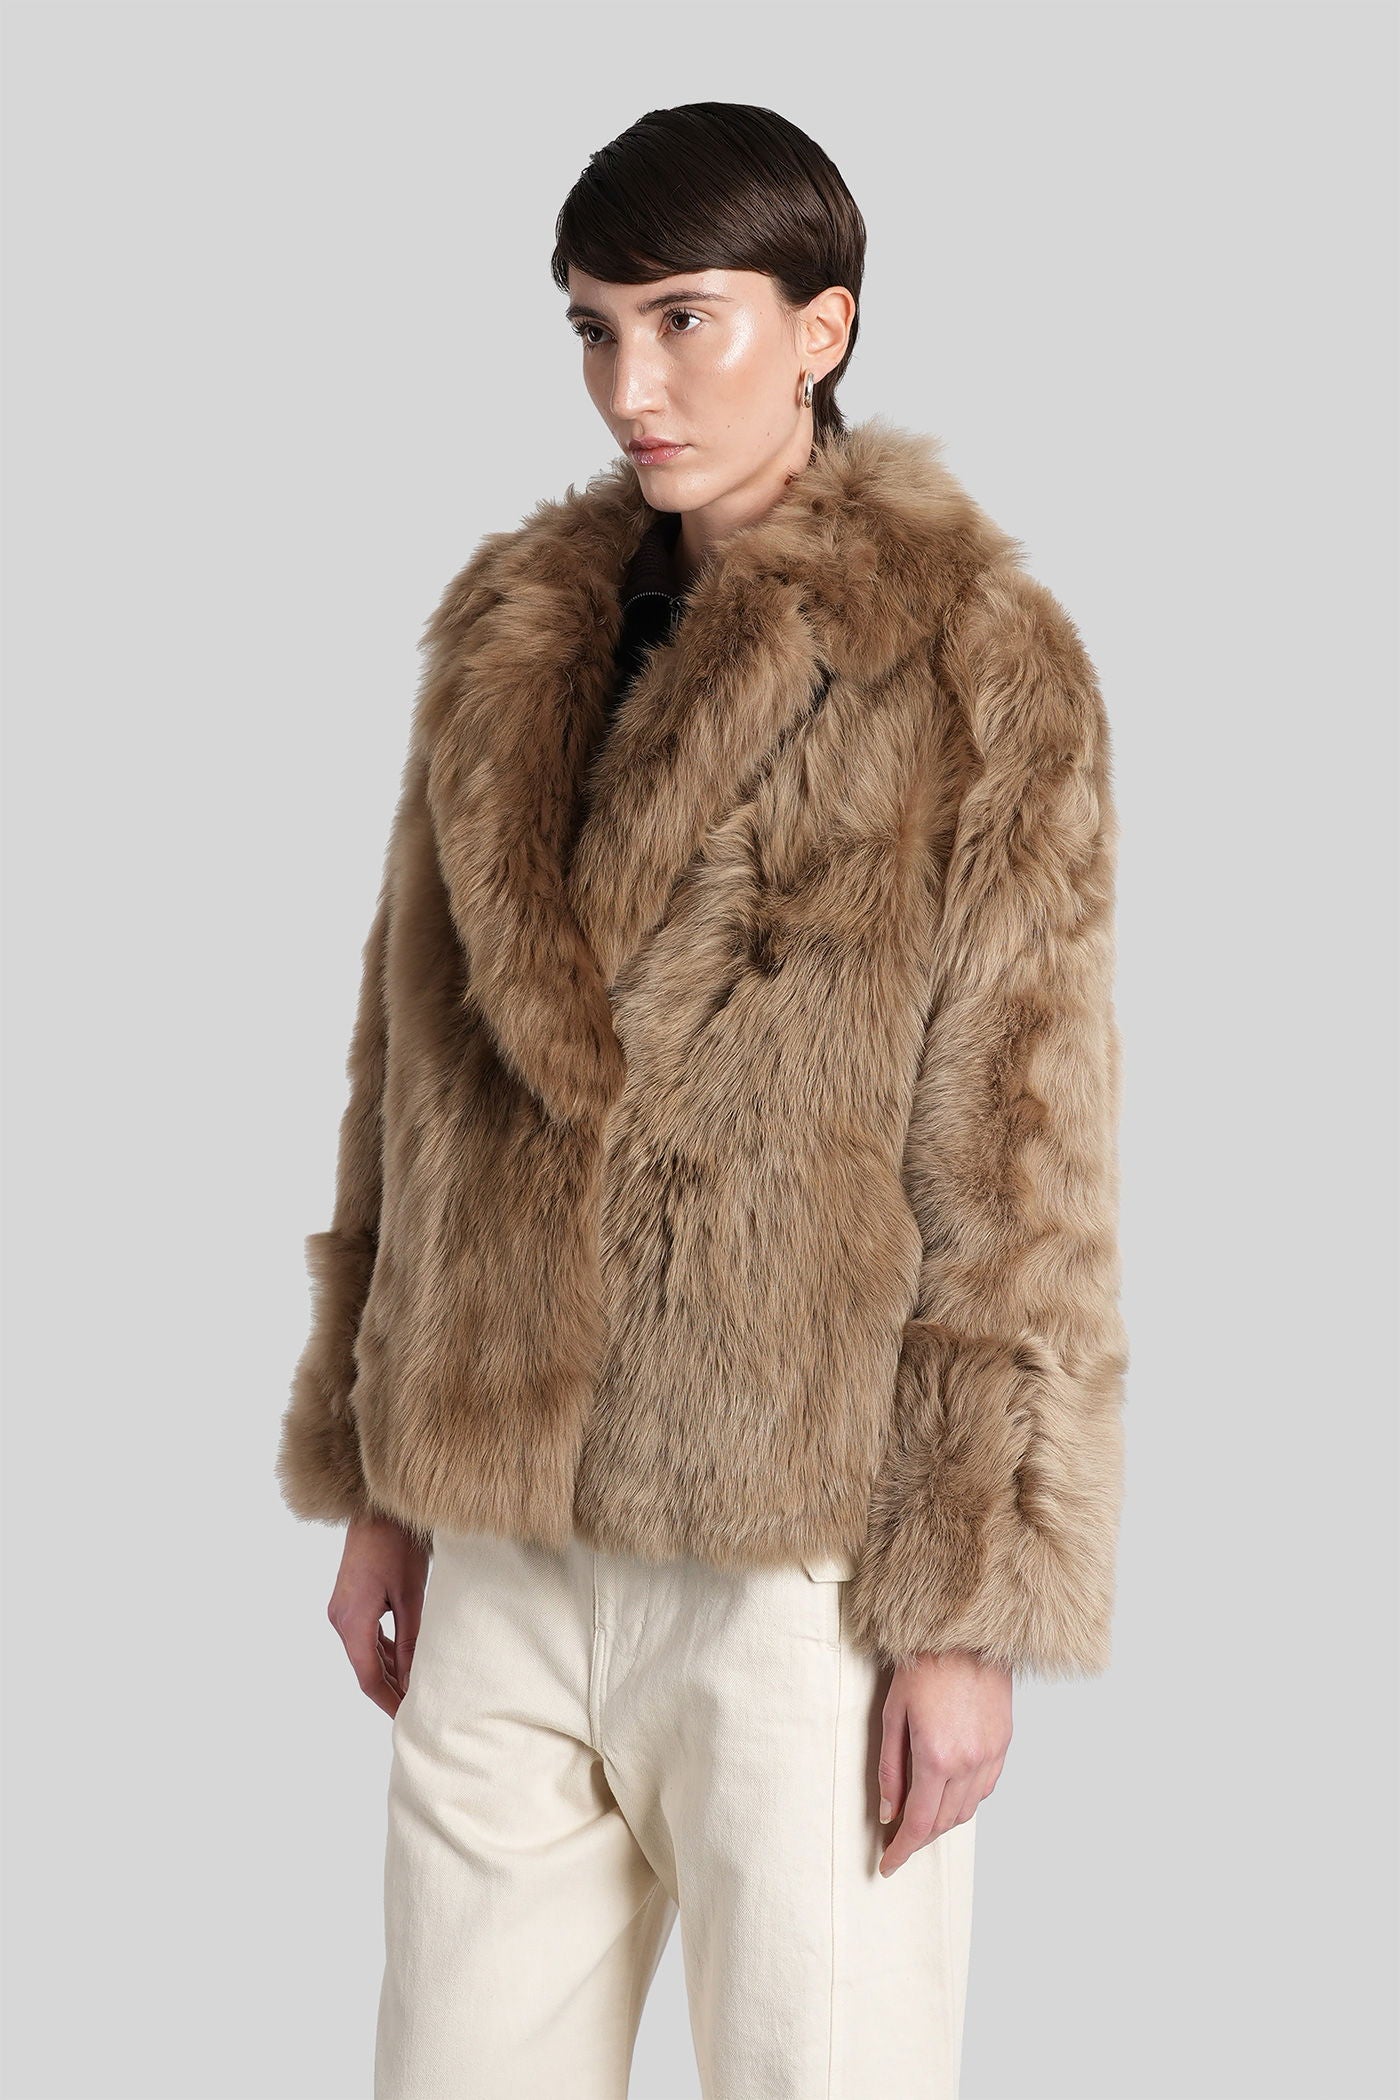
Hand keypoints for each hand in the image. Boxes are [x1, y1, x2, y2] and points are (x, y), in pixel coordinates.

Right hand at [327, 1514, 429, 1716]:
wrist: (378, 1508)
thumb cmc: (397, 1546)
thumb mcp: (410, 1597)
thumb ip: (410, 1641)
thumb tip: (414, 1680)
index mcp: (352, 1621)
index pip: (369, 1677)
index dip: (389, 1701)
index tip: (407, 1718)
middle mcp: (340, 1619)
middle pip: (365, 1667)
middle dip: (390, 1689)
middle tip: (416, 1708)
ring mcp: (342, 1608)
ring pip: (364, 1652)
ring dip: (388, 1670)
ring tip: (414, 1688)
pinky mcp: (349, 1599)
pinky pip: (364, 1634)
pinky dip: (382, 1649)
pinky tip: (403, 1657)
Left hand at [876, 1649, 1011, 1875]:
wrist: (965, 1634)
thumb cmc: (922, 1667)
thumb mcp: (892, 1716)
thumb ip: (890, 1769)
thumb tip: (888, 1813)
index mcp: (936, 1757)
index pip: (920, 1823)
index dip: (902, 1850)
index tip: (888, 1865)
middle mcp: (969, 1762)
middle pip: (945, 1822)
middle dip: (920, 1837)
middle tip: (898, 1839)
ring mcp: (991, 1754)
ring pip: (968, 1809)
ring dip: (944, 1820)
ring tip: (921, 1816)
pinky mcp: (1004, 1743)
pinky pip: (986, 1788)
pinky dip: (967, 1800)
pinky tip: (950, 1793)